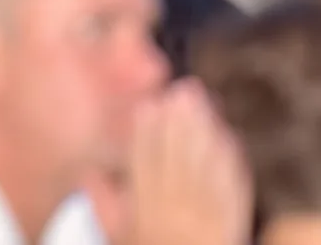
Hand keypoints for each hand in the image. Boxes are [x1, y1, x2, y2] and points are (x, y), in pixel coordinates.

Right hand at [113, 79, 252, 244]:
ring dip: (205, 129)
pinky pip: (232, 185)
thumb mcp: (120, 240)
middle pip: (177, 159)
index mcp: (144, 218)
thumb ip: (104, 207)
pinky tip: (227, 134)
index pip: (143, 166)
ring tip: (202, 100)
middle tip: (181, 90)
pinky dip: (229, 158)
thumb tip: (87, 173)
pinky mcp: (232, 224)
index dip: (145, 132)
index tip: (148, 104)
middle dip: (178, 121)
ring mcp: (206, 219)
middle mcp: (175, 215)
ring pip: (205, 165)